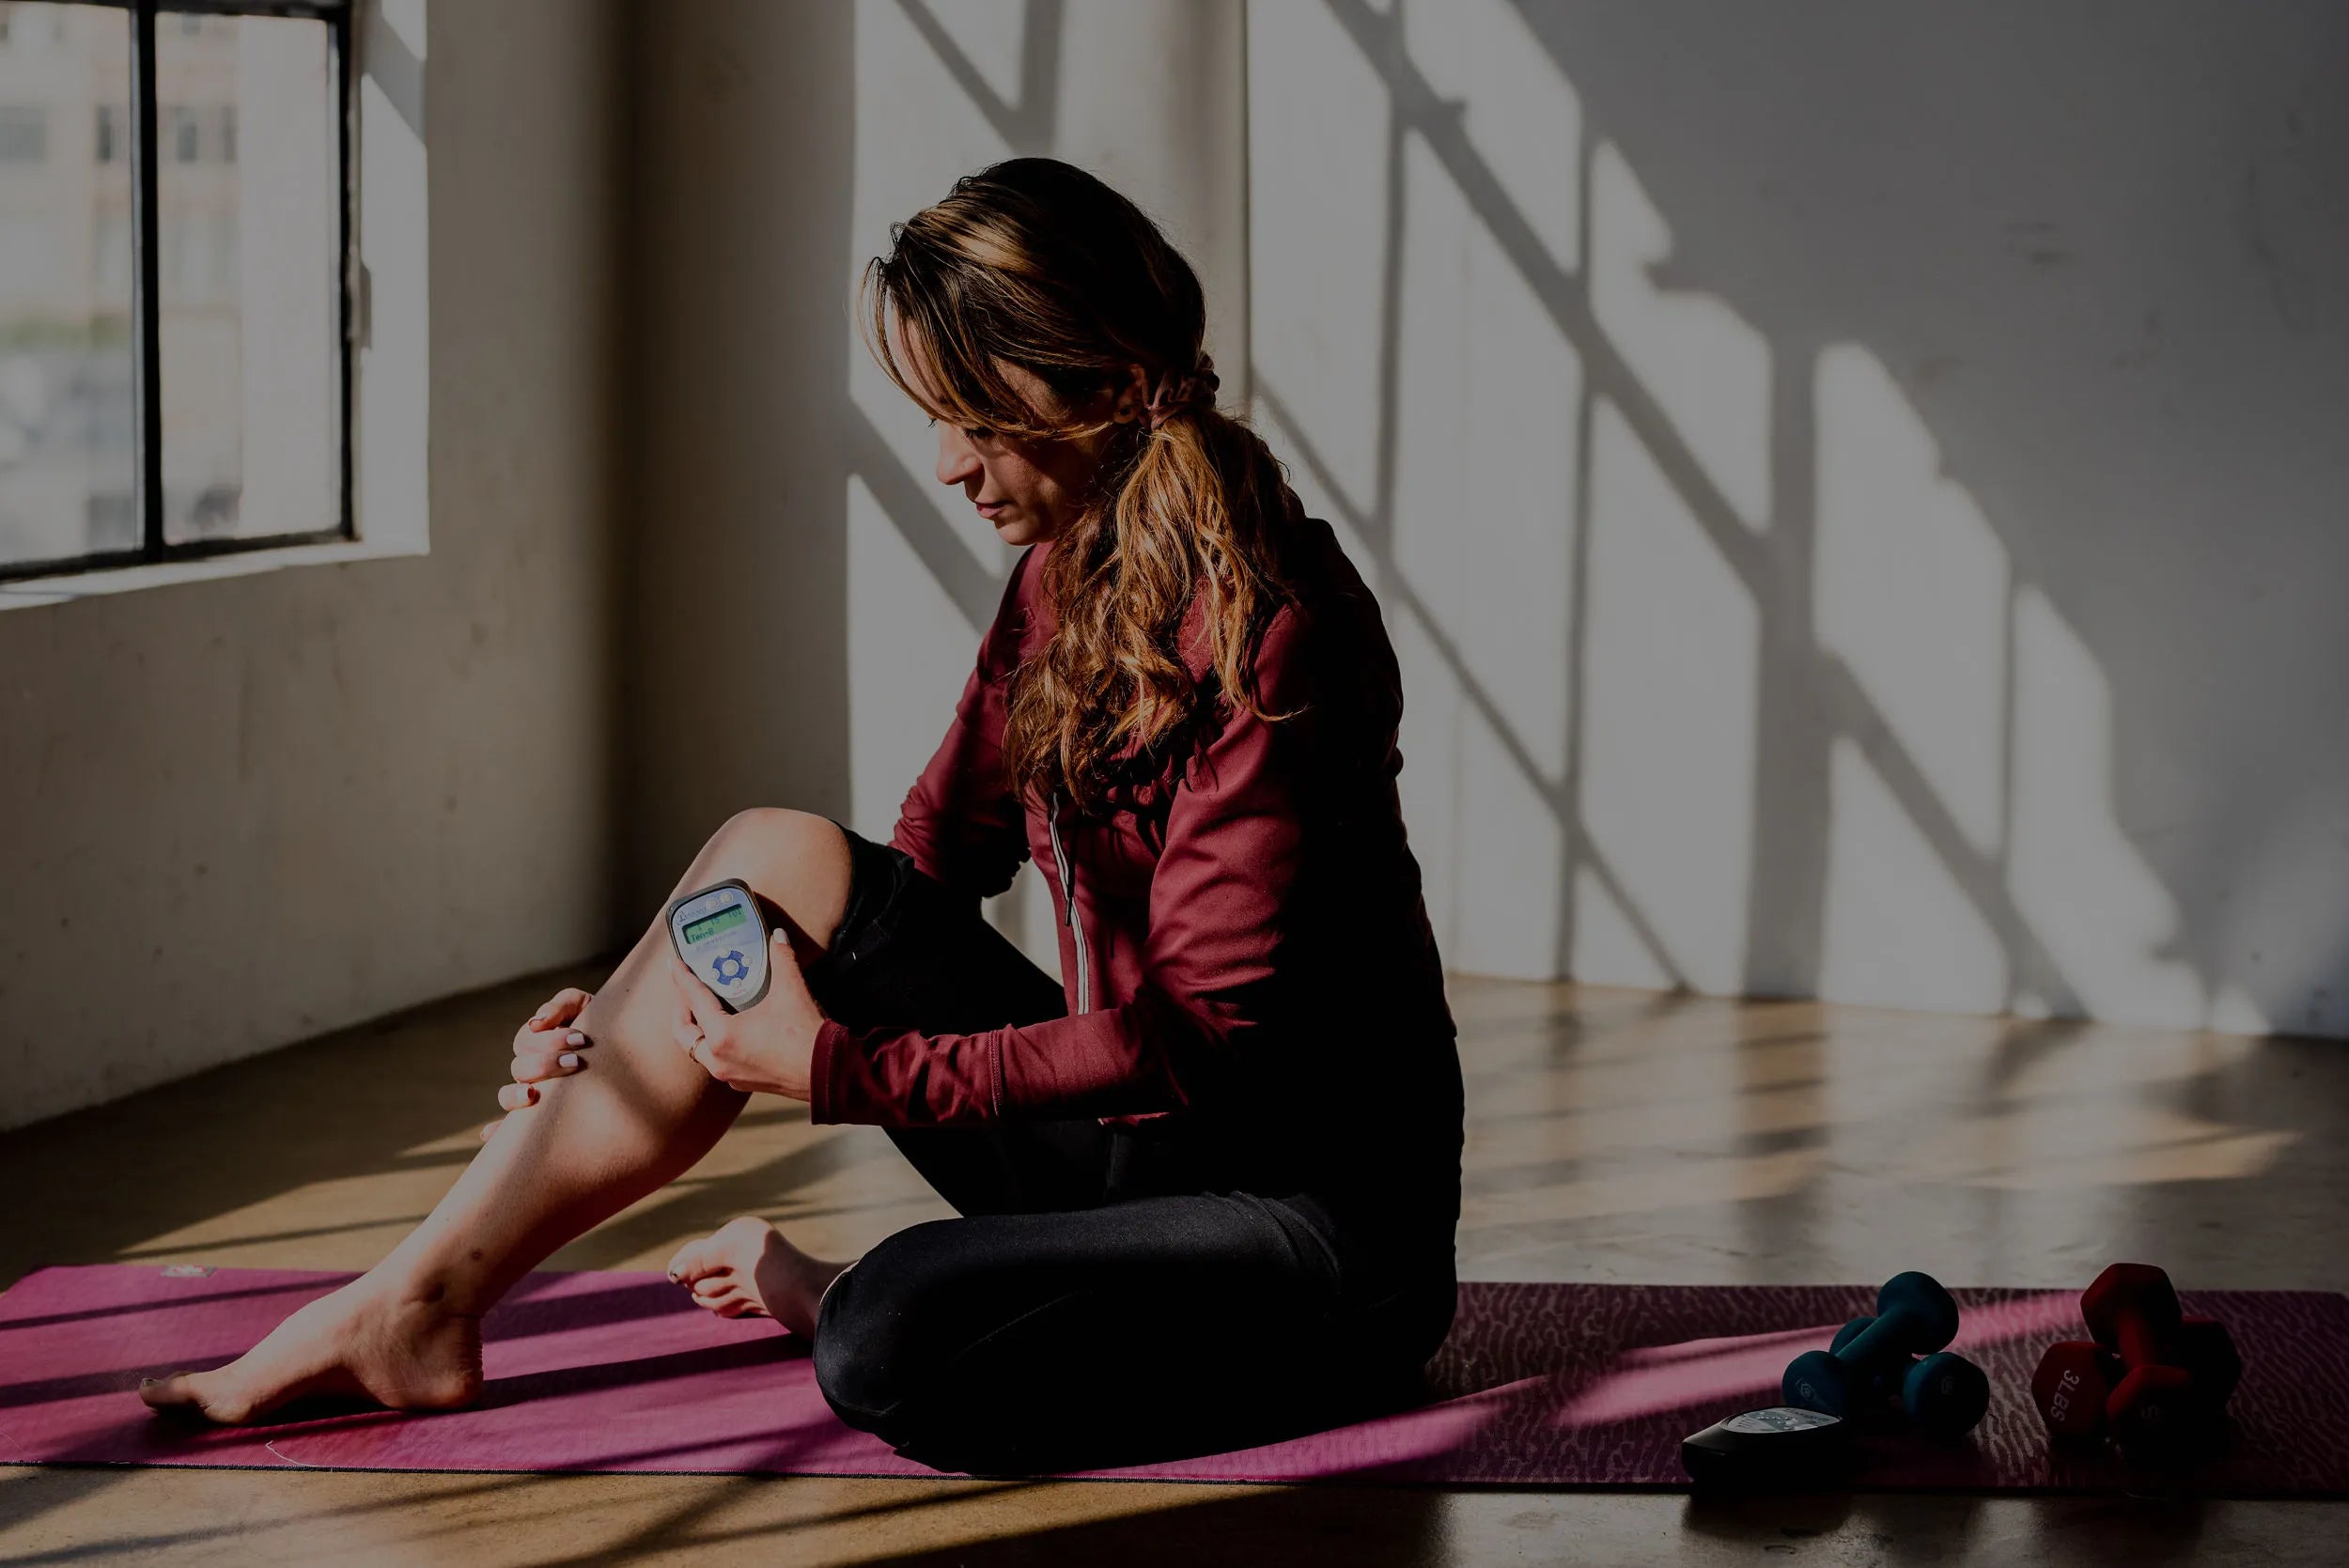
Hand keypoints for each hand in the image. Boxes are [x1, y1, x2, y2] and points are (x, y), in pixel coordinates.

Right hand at [480, 987, 592, 1140]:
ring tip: (533, 1094)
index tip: (580, 1039)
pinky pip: (510, 1128)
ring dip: (516, 1095)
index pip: (527, 1041)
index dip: (549, 1040)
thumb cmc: (602, 1025)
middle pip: (520, 1068)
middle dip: (544, 1064)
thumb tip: (536, 1024)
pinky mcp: (542, 1116)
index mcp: (537, 1043)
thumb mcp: (584, 1007)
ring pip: (507, 1096)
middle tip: (575, 1062)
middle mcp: (531, 1070)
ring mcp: (533, 1094)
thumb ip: (561, 1005)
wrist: (625, 1050)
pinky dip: (497, 1131)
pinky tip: (489, 1134)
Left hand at [668, 928, 823, 1099]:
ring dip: (698, 1029)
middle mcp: (719, 1059)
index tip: (675, 965)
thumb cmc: (806, 1039)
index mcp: (723, 1036)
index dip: (682, 978)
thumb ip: (780, 959)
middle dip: (681, 1009)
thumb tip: (778, 939)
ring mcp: (730, 1074)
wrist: (828, 1073)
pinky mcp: (744, 1081)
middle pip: (685, 1032)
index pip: (694, 999)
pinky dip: (716, 1043)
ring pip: (700, 1050)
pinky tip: (730, 1031)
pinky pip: (718, 1060)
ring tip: (705, 1010)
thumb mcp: (791, 990)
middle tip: (684, 991)